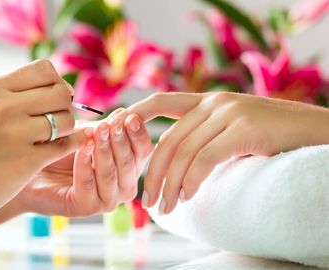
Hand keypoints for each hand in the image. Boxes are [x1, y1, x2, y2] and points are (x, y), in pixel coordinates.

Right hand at [0, 60, 85, 222]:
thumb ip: (16, 95)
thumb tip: (60, 86)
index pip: (44, 69)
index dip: (57, 82)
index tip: (55, 97)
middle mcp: (4, 108)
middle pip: (61, 93)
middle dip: (66, 105)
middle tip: (58, 117)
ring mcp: (15, 134)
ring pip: (67, 120)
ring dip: (67, 129)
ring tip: (55, 135)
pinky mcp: (26, 161)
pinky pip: (66, 145)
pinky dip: (73, 144)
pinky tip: (68, 145)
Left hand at [17, 111, 152, 216]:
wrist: (30, 166)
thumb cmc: (63, 148)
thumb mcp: (89, 134)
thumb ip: (108, 128)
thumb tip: (127, 114)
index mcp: (129, 166)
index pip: (143, 150)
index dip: (138, 134)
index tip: (130, 117)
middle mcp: (123, 185)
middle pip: (130, 163)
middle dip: (121, 142)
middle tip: (112, 125)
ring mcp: (106, 199)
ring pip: (111, 175)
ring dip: (104, 152)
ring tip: (96, 134)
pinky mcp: (86, 208)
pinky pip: (89, 185)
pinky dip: (85, 165)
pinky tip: (81, 150)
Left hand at [127, 92, 328, 214]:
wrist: (316, 132)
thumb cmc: (273, 137)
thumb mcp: (233, 131)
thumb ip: (207, 138)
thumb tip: (180, 166)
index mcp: (209, 101)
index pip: (161, 102)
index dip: (135, 114)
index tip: (116, 134)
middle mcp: (215, 103)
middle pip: (169, 139)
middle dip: (154, 172)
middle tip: (148, 202)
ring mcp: (229, 113)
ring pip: (184, 151)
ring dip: (170, 184)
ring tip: (165, 208)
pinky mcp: (244, 129)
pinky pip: (205, 158)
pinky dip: (191, 180)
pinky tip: (186, 196)